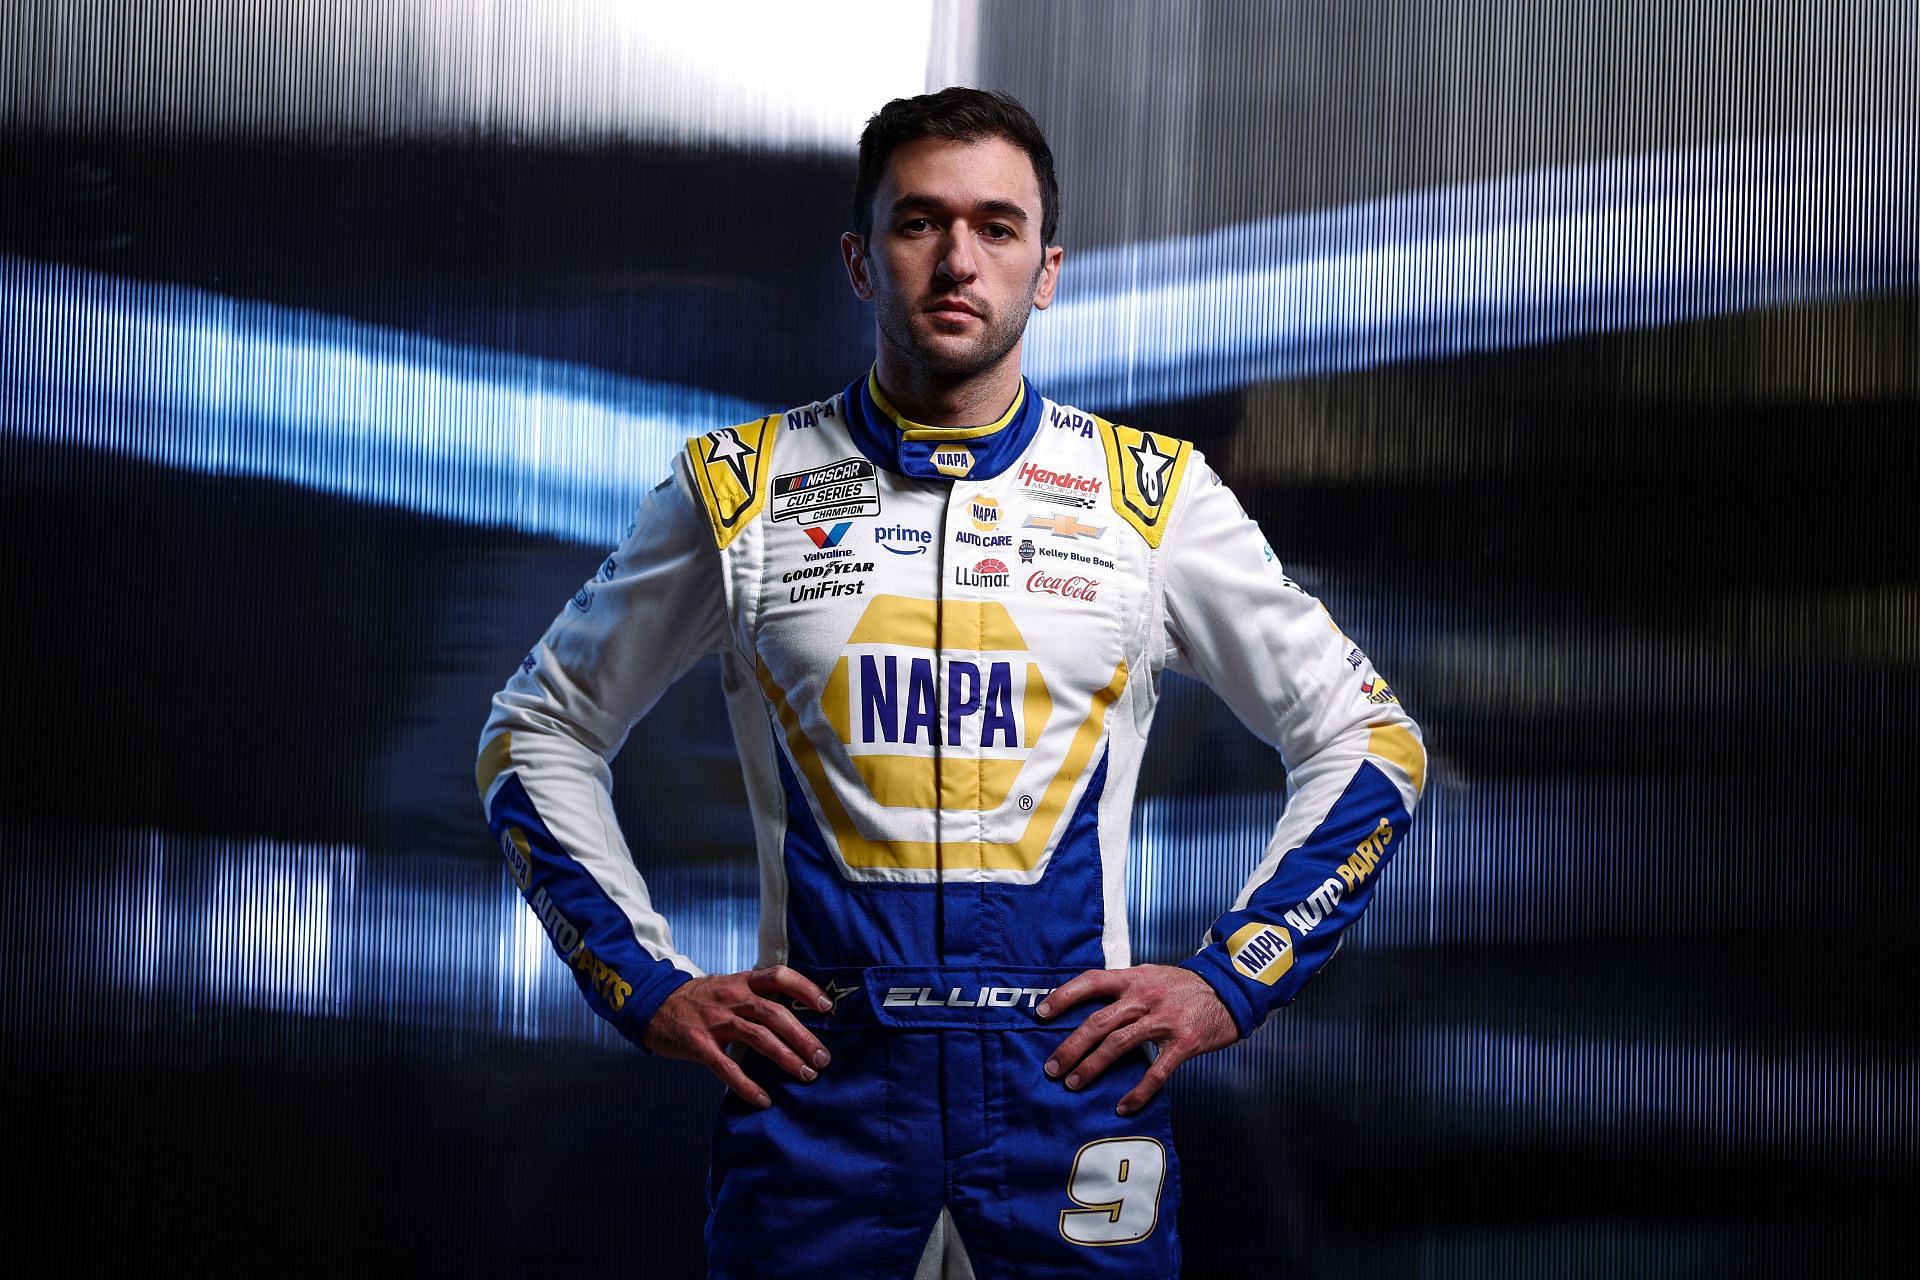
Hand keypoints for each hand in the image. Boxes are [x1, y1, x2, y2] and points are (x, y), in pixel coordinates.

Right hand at [642, 965, 834, 1107]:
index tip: (827, 1007)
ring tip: (805, 1075)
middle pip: (775, 1013)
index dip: (805, 988)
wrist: (653, 1004)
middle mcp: (731, 997)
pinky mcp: (699, 1044)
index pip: (779, 976)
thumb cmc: (699, 999)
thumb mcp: (728, 987)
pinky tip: (763, 1099)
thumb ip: (756, 996)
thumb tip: (796, 1017)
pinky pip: (727, 1068)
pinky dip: (747, 1086)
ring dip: (785, 1058)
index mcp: (742, 982)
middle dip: (802, 1036)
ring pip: (758, 1037)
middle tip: (822, 1058)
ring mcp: (715, 1021)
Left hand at [1039, 964, 1239, 1115]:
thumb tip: (1087, 1006)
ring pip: (1119, 1044)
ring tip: (1073, 1084)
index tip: (1042, 1014)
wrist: (1230, 989)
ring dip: (1093, 1066)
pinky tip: (1123, 1106)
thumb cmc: (1184, 986)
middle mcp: (1145, 997)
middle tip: (1052, 1067)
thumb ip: (1123, 988)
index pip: (1091, 982)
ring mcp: (1164, 1020)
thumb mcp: (1151, 975)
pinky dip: (1138, 1091)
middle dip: (1071, 1046)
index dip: (1064, 996)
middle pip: (1099, 1022)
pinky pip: (1156, 1071)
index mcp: (1133, 979)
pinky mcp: (1184, 1042)